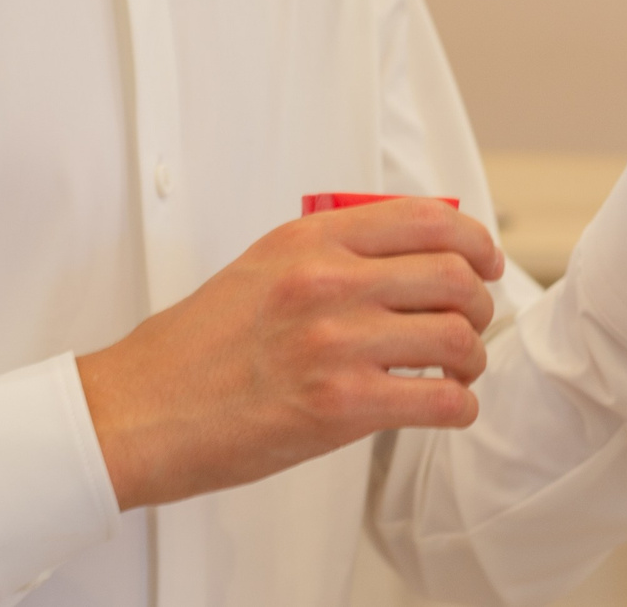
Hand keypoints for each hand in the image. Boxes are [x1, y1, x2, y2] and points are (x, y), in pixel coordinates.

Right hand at [75, 198, 504, 509]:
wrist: (142, 409)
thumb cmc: (196, 348)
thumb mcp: (261, 267)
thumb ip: (328, 254)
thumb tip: (403, 256)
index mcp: (309, 239)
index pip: (425, 218)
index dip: (474, 240)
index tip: (484, 261)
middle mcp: (328, 281)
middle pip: (454, 275)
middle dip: (479, 303)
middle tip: (471, 323)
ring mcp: (337, 342)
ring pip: (457, 338)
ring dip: (471, 359)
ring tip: (457, 371)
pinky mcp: (342, 406)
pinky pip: (442, 400)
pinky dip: (458, 407)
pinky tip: (444, 408)